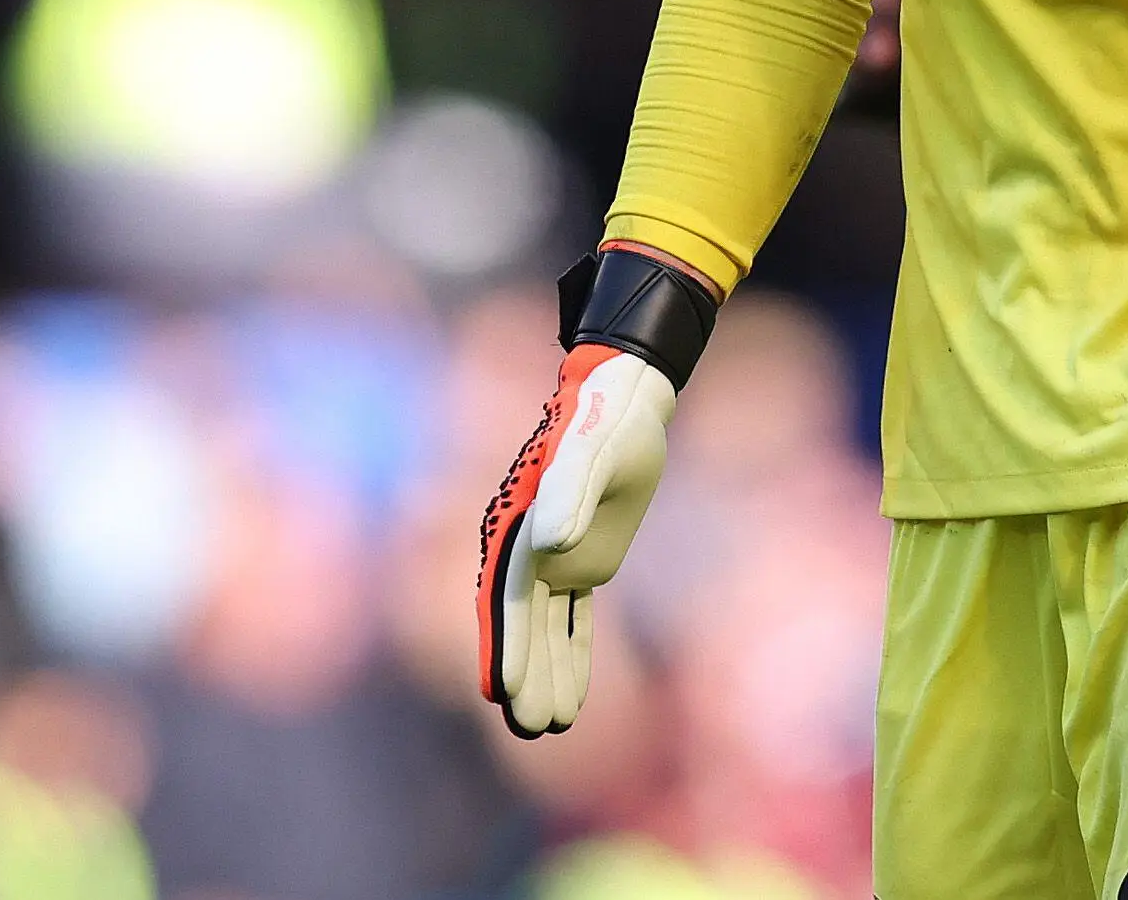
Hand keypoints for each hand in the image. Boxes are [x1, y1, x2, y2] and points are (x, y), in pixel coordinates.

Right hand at [475, 244, 714, 737]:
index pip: (507, 596)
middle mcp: (527, 547)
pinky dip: (571, 656)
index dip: (504, 644)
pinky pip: (571, 619)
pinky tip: (572, 698)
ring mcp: (551, 559)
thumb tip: (550, 548)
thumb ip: (570, 492)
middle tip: (531, 728)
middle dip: (524, 674)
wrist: (625, 398)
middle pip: (521, 623)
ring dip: (545, 674)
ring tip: (548, 728)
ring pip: (544, 629)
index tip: (502, 693)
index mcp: (519, 524)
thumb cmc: (606, 416)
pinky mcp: (580, 564)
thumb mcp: (594, 450)